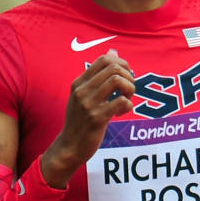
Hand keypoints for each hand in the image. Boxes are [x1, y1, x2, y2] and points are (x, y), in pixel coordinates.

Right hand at [41, 50, 134, 186]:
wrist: (70, 148)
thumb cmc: (80, 122)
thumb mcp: (84, 96)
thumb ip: (98, 76)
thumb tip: (113, 52)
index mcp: (79, 83)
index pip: (104, 59)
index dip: (122, 64)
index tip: (125, 78)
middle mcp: (82, 91)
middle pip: (113, 67)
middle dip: (129, 77)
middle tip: (128, 91)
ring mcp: (89, 104)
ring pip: (118, 81)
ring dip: (129, 89)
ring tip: (126, 100)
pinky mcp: (97, 119)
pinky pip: (121, 102)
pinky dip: (127, 105)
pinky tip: (120, 113)